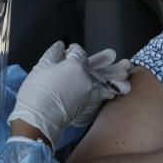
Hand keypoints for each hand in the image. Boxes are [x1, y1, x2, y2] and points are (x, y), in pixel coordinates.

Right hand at [8, 42, 130, 145]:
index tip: (69, 50)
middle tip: (123, 60)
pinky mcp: (87, 103)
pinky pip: (100, 95)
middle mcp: (86, 77)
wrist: (39, 117)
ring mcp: (88, 91)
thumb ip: (53, 54)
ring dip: (116, 77)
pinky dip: (107, 92)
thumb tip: (61, 45)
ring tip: (127, 73)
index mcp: (74, 65)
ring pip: (103, 81)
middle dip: (108, 61)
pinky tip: (115, 91)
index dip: (73, 50)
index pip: (78, 53)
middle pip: (97, 66)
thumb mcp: (41, 67)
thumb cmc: (36, 90)